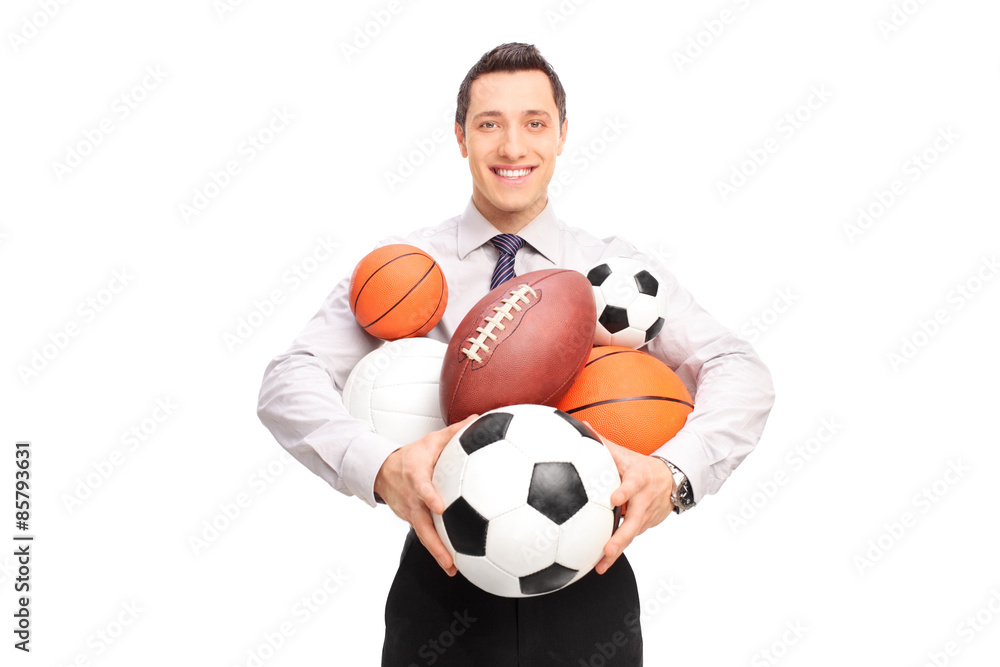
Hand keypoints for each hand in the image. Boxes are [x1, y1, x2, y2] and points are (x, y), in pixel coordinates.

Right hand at [373, 415, 477, 575]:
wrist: (382, 471)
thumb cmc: (411, 456)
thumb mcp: (430, 441)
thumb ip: (455, 432)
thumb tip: (478, 419)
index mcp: (415, 477)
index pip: (421, 488)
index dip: (429, 497)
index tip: (439, 507)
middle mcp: (411, 499)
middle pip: (421, 524)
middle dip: (435, 543)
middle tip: (450, 558)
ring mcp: (410, 513)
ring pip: (423, 536)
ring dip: (437, 553)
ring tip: (453, 569)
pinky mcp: (412, 521)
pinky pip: (425, 536)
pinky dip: (436, 549)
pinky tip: (453, 562)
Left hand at [593, 437, 674, 574]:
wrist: (673, 480)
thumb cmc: (640, 466)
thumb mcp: (624, 453)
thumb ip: (602, 442)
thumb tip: (580, 425)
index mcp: (638, 479)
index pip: (632, 485)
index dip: (625, 492)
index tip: (614, 500)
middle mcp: (644, 500)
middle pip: (634, 521)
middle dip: (621, 537)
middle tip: (608, 549)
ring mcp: (645, 515)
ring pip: (631, 536)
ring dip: (617, 551)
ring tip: (600, 567)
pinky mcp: (645, 526)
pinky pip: (630, 539)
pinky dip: (617, 551)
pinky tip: (599, 565)